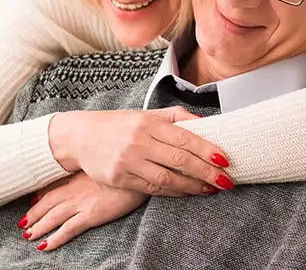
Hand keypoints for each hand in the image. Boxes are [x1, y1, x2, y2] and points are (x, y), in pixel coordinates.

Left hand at [20, 173, 147, 250]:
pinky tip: (45, 246)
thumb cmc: (125, 163)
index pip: (52, 187)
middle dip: (34, 214)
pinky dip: (55, 239)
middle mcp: (75, 189)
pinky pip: (68, 230)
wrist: (138, 169)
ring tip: (29, 236)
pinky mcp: (92, 215)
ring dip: (39, 228)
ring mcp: (82, 203)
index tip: (31, 201)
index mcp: (77, 176)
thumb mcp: (105, 161)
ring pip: (53, 217)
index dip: (39, 196)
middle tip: (22, 224)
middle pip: (47, 203)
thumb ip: (93, 166)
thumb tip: (88, 168)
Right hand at [48, 106, 233, 195]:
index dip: (208, 150)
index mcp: (148, 122)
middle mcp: (138, 141)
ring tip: (210, 189)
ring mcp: (128, 161)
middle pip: (180, 160)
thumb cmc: (118, 124)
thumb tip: (206, 124)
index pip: (185, 137)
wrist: (79, 136)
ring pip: (167, 178)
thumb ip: (176, 117)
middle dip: (207, 172)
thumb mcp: (146, 114)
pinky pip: (152, 188)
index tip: (226, 160)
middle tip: (226, 181)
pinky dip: (173, 191)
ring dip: (193, 186)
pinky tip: (187, 191)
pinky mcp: (119, 178)